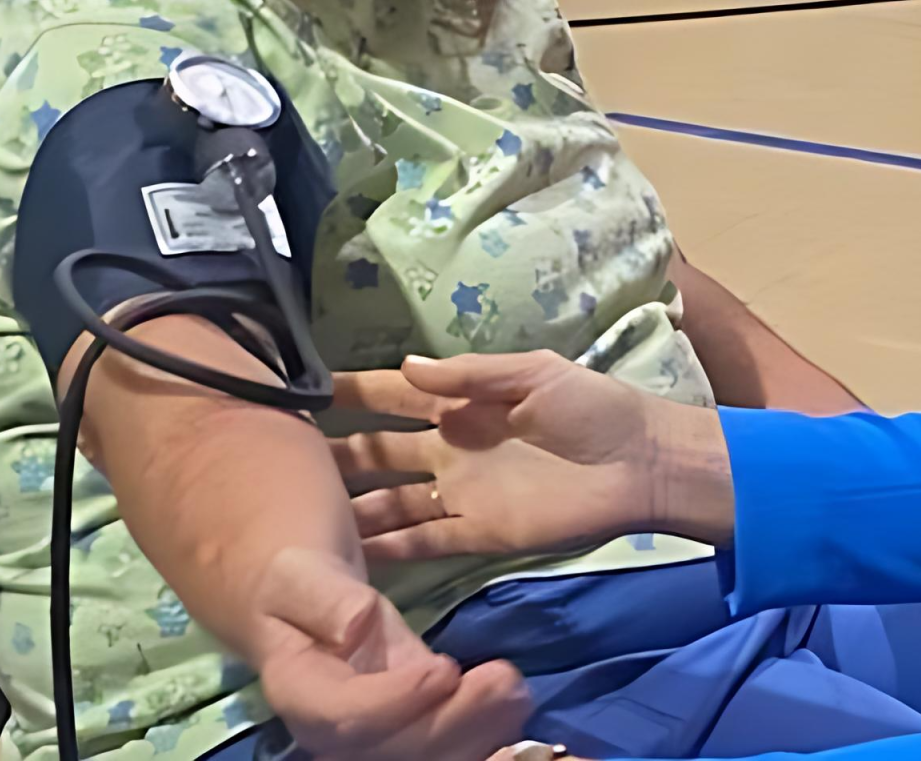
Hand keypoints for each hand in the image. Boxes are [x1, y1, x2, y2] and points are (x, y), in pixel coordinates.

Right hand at [246, 548, 529, 759]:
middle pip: (395, 752)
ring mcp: (378, 738)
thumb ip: (325, 597)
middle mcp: (336, 733)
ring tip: (516, 690)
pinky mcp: (416, 732)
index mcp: (300, 693)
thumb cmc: (300, 584)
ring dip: (480, 734)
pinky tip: (522, 727)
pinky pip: (450, 753)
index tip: (444, 668)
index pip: (344, 719)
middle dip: (454, 721)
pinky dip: (490, 746)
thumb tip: (357, 624)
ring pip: (429, 760)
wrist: (304, 603)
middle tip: (503, 679)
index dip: (396, 703)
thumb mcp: (299, 574)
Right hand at [328, 352, 734, 564]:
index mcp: (461, 403)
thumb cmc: (592, 408)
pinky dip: (386, 548)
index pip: (392, 394)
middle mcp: (449, 447)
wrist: (640, 464)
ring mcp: (460, 493)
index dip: (350, 394)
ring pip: (390, 501)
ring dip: (351, 508)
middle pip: (378, 452)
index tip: (298, 394)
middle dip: (335, 456)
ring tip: (301, 521)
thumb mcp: (533, 374)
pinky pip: (422, 540)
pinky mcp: (477, 533)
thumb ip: (470, 376)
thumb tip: (406, 366)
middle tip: (280, 468)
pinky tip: (347, 555)